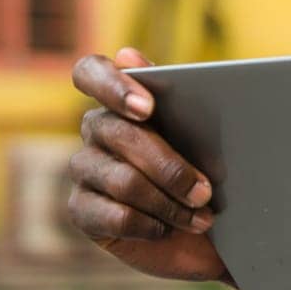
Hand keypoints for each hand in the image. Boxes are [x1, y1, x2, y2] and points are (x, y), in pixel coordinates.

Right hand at [67, 47, 228, 282]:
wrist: (205, 230)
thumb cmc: (208, 168)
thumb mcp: (209, 135)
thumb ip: (187, 98)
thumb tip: (139, 58)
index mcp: (122, 97)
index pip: (91, 72)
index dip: (113, 86)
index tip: (148, 107)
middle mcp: (97, 128)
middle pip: (120, 133)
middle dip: (169, 165)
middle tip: (205, 190)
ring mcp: (85, 169)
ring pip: (124, 180)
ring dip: (170, 202)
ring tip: (201, 215)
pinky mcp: (81, 210)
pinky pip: (115, 216)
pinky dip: (151, 225)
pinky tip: (171, 229)